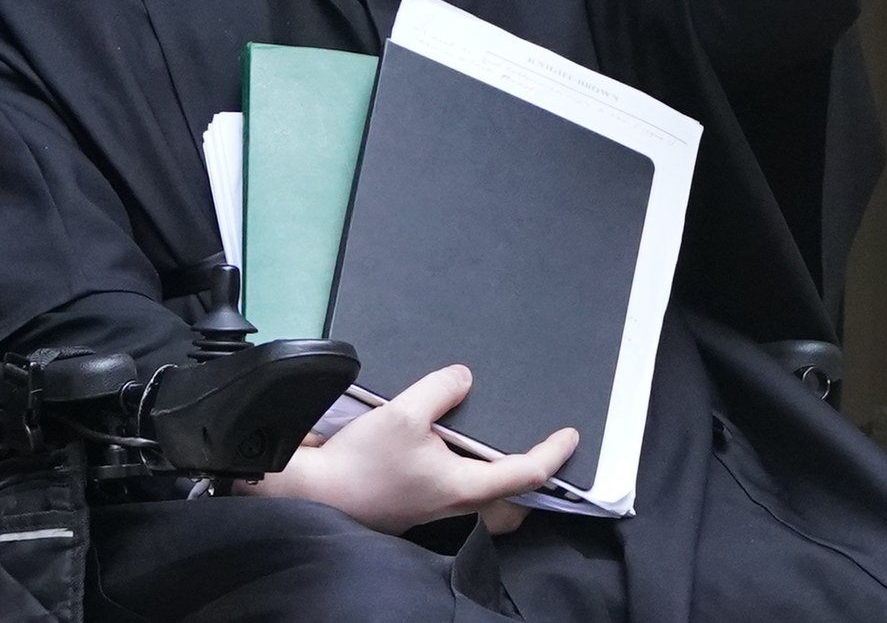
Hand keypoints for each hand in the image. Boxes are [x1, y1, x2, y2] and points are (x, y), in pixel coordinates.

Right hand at [245, 365, 576, 536]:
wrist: (315, 493)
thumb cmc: (362, 462)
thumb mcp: (403, 414)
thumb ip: (439, 391)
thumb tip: (465, 378)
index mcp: (462, 486)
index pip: (524, 474)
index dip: (552, 454)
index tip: (571, 436)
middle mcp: (454, 503)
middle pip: (509, 506)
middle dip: (531, 487)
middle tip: (543, 458)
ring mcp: (433, 508)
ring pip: (484, 502)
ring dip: (500, 482)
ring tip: (502, 450)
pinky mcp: (413, 503)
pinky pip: (456, 493)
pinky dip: (469, 475)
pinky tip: (454, 449)